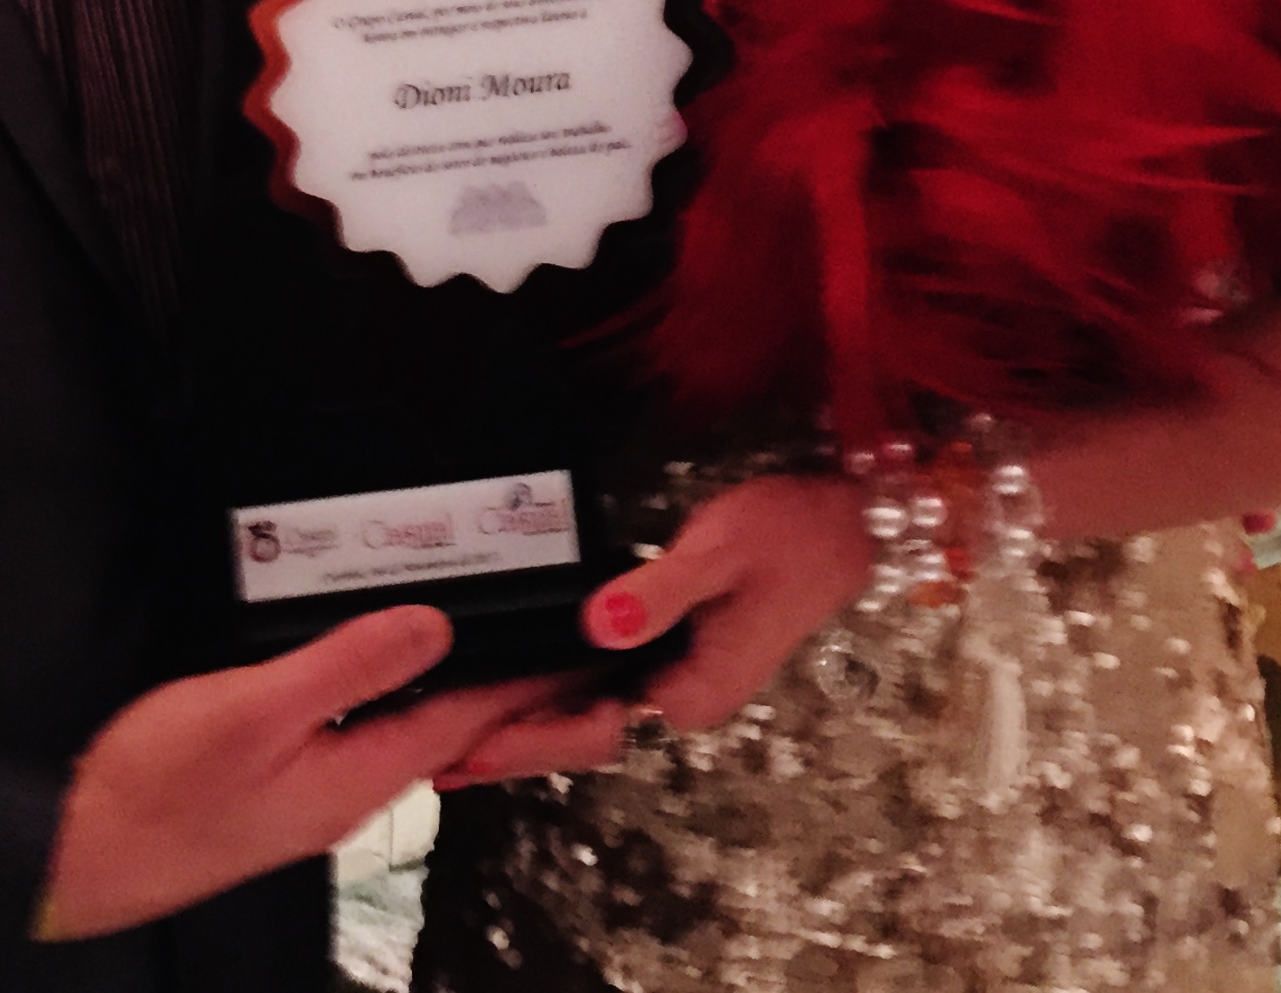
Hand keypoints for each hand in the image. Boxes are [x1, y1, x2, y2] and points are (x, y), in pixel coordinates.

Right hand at [37, 607, 561, 941]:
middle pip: (458, 732)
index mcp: (362, 773)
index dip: (528, 674)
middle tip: (570, 644)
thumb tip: (432, 627)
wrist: (85, 851)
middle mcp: (356, 786)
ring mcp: (323, 786)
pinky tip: (401, 668)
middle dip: (515, 691)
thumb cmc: (159, 788)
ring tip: (505, 644)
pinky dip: (403, 694)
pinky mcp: (291, 777)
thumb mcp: (255, 709)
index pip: (473, 716)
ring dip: (462, 689)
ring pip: (417, 731)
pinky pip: (371, 730)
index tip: (582, 639)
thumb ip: (346, 664)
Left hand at [432, 471, 871, 786]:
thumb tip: (599, 625)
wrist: (844, 519)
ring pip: (592, 709)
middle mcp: (686, 697)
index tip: (469, 753)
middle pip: (585, 731)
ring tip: (458, 733)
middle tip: (436, 762)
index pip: (595, 729)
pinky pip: (606, 681)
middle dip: (513, 744)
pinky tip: (522, 684)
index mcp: (694, 691)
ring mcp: (682, 677)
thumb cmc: (789, 530)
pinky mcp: (679, 652)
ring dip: (530, 720)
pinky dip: (559, 688)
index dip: (527, 741)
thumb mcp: (720, 551)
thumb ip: (659, 591)